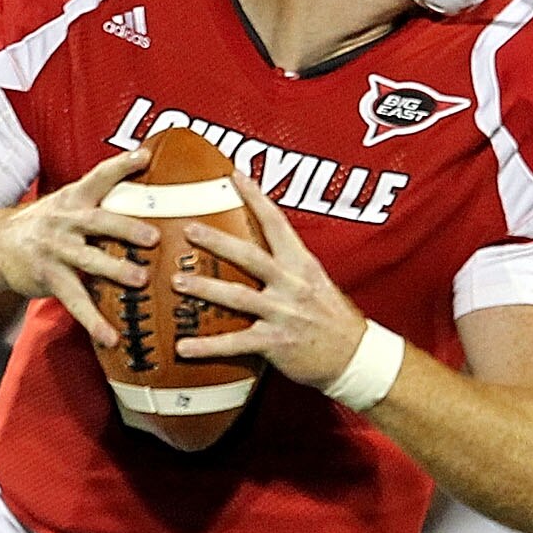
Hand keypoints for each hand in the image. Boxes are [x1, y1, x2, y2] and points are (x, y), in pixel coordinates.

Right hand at [0, 146, 157, 347]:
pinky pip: (74, 301)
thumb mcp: (66, 204)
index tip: (145, 156)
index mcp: (74, 199)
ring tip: (141, 281)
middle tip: (154, 237)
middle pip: (99, 221)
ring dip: (115, 270)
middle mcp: (65, 222)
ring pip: (89, 260)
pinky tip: (111, 337)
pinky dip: (93, 321)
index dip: (122, 166)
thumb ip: (99, 201)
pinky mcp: (48, 278)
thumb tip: (145, 197)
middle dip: (126, 228)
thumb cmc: (44, 225)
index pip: (99, 177)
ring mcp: (55, 250)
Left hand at [169, 168, 367, 388]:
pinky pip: (236, 343)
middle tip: (189, 229)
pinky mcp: (276, 343)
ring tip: (176, 281)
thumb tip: (255, 249)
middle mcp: (292, 285)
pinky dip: (207, 346)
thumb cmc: (333, 319)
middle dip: (217, 242)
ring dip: (205, 289)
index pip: (277, 223)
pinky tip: (182, 346)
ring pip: (238, 297)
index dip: (256, 197)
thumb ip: (288, 266)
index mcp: (302, 264)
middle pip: (250, 257)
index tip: (234, 175)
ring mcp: (284, 314)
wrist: (356, 357)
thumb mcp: (316, 282)